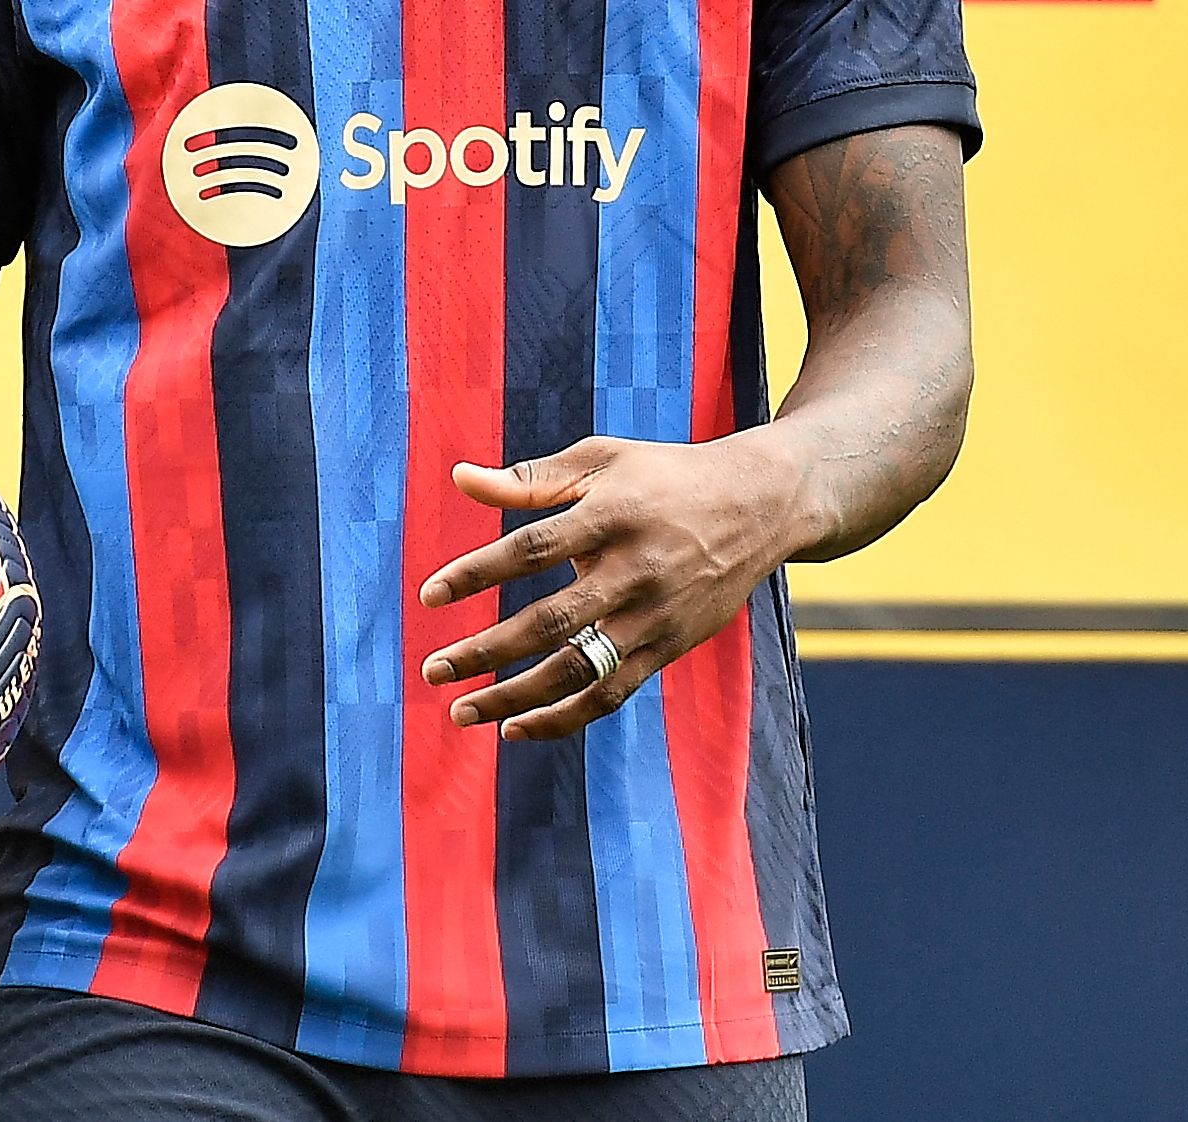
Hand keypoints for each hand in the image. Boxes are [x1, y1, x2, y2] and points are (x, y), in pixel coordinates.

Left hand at [413, 432, 815, 741]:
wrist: (759, 506)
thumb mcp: (602, 460)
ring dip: (516, 698)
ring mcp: (653, 616)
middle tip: (433, 671)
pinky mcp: (668, 647)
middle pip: (550, 622)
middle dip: (485, 652)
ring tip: (462, 712)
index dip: (477, 573)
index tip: (428, 596)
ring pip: (579, 671)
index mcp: (610, 516)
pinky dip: (563, 718)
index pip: (531, 549)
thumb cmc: (664, 476)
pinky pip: (611, 694)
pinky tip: (516, 728)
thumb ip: (531, 477)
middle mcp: (633, 571)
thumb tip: (459, 477)